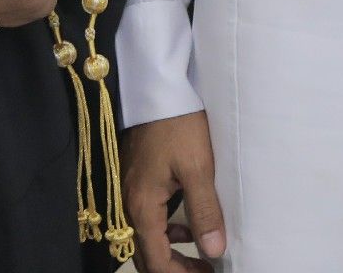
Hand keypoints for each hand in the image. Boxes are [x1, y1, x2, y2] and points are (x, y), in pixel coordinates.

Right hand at [124, 110, 226, 271]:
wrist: (157, 88)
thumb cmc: (179, 125)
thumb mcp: (198, 167)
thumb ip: (205, 211)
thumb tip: (214, 251)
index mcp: (143, 205)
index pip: (156, 261)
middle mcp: (129, 203)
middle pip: (145, 255)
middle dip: (174, 269)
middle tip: (204, 269)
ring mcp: (127, 191)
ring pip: (143, 238)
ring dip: (169, 252)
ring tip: (199, 252)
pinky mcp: (133, 179)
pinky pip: (144, 219)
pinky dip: (164, 230)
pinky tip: (183, 222)